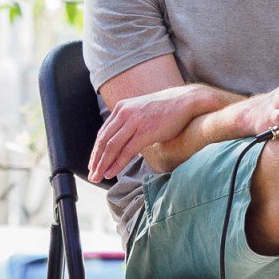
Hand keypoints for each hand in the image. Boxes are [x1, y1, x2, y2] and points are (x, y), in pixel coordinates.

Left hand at [89, 86, 204, 183]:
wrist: (186, 101)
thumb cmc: (167, 109)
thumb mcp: (142, 111)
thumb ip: (130, 123)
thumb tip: (124, 140)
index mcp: (121, 108)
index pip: (103, 133)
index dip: (96, 151)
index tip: (93, 164)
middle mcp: (124, 113)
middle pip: (103, 140)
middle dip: (96, 160)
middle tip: (92, 175)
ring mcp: (135, 121)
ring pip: (112, 146)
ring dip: (103, 164)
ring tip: (98, 177)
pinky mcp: (146, 131)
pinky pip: (126, 151)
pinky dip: (117, 163)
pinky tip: (111, 173)